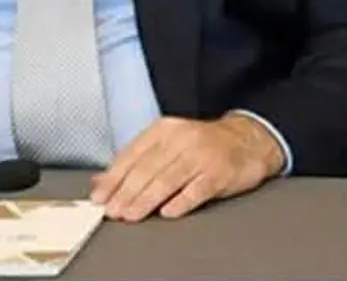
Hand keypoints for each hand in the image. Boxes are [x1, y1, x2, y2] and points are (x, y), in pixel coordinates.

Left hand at [89, 113, 284, 221]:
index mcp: (164, 130)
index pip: (132, 154)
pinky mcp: (219, 173)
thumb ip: (135, 161)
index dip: (114, 177)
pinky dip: (180, 202)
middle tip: (112, 211)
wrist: (246, 141)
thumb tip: (101, 181)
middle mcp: (181, 139)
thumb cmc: (201, 144)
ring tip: (130, 215)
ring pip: (167, 180)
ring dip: (146, 200)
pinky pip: (196, 190)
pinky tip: (167, 213)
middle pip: (147, 168)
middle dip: (126, 192)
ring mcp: (201, 155)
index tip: (100, 196)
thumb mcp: (167, 144)